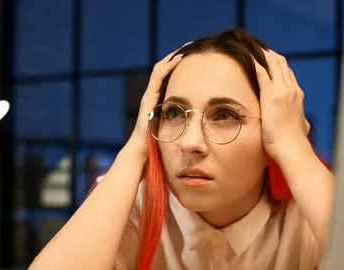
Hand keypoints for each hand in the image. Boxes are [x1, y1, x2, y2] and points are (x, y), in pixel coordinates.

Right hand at [126, 45, 187, 159]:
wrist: (143, 150)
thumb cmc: (158, 143)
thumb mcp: (174, 128)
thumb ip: (183, 121)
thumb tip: (200, 122)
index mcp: (159, 99)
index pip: (168, 76)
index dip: (178, 65)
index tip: (192, 57)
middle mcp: (153, 94)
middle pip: (163, 69)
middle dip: (176, 56)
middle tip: (190, 46)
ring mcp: (149, 95)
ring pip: (160, 69)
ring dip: (173, 57)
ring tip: (186, 48)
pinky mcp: (149, 97)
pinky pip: (158, 76)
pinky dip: (168, 66)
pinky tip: (179, 59)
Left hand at [254, 50, 310, 160]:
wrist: (292, 148)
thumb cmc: (294, 143)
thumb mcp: (301, 127)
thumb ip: (300, 121)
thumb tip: (303, 125)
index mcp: (297, 96)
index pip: (288, 73)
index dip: (277, 65)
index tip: (267, 59)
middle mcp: (292, 89)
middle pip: (281, 63)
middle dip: (268, 54)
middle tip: (255, 48)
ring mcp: (282, 90)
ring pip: (272, 63)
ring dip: (261, 54)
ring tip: (249, 47)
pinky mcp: (271, 95)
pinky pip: (262, 72)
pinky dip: (254, 62)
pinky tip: (246, 56)